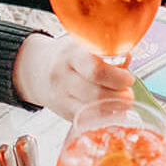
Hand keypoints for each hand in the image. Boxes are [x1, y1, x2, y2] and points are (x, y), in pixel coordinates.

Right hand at [11, 32, 132, 117]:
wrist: (37, 70)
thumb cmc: (68, 57)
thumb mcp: (83, 45)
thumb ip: (107, 52)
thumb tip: (127, 59)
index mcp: (71, 55)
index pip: (96, 69)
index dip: (117, 77)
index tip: (128, 78)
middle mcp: (63, 77)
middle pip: (96, 93)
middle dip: (119, 96)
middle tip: (128, 94)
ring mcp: (61, 97)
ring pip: (92, 110)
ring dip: (114, 108)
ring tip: (122, 102)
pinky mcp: (63, 112)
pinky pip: (88, 120)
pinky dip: (104, 117)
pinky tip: (111, 111)